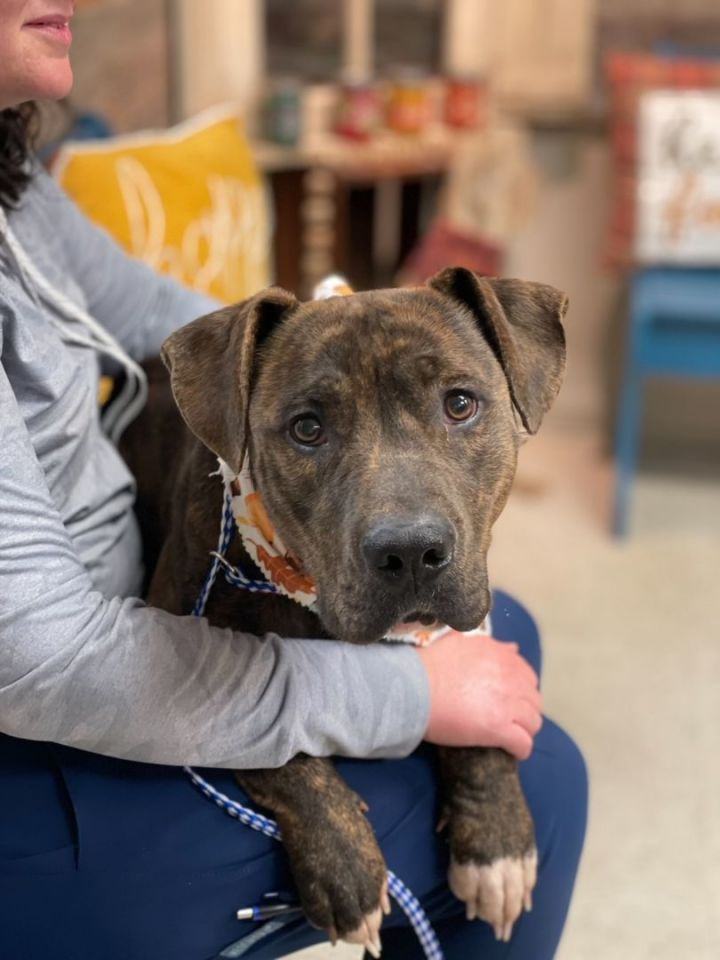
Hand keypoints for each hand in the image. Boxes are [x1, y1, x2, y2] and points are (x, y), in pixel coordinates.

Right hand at [416, 633, 541, 759]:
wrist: (413, 686)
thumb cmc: (428, 664)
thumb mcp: (460, 642)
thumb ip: (488, 645)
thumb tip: (512, 648)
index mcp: (500, 655)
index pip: (526, 675)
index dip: (520, 689)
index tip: (509, 698)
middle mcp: (509, 677)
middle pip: (534, 699)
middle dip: (525, 710)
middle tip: (510, 719)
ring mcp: (506, 703)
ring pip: (533, 722)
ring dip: (525, 729)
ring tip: (512, 736)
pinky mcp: (498, 728)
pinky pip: (523, 743)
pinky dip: (521, 749)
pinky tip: (513, 752)